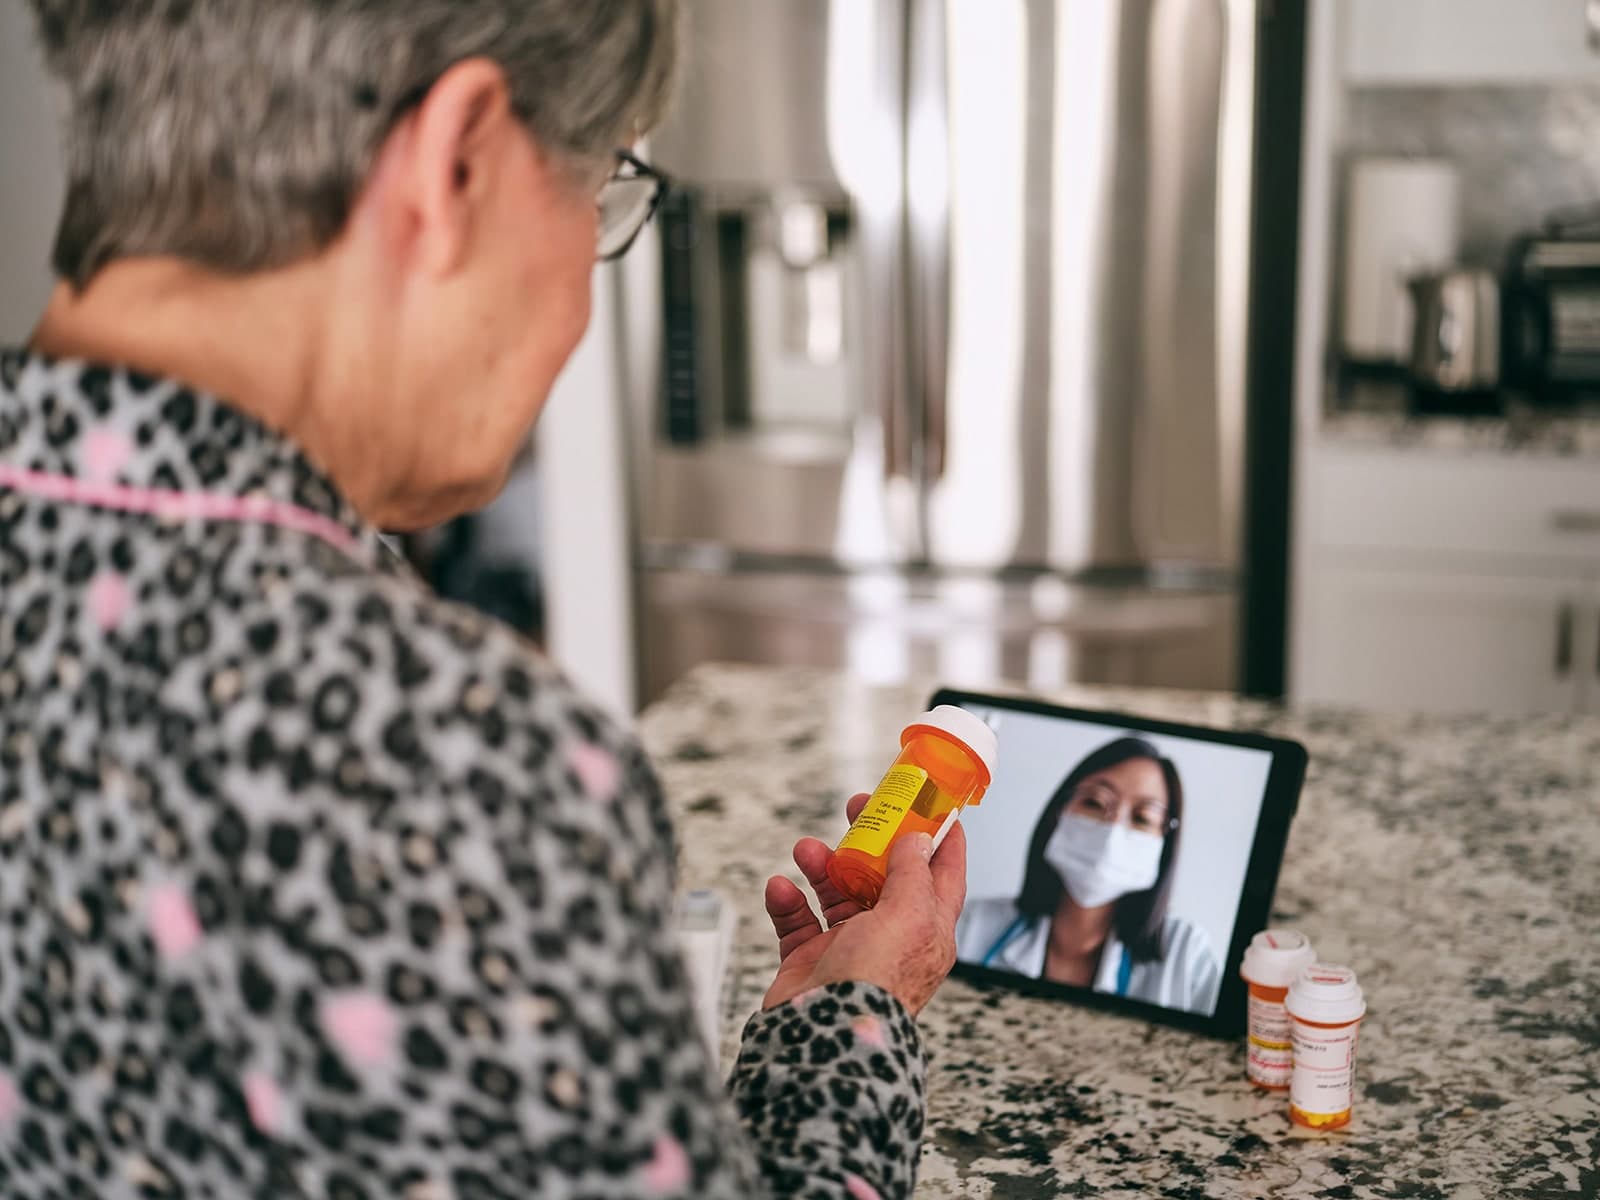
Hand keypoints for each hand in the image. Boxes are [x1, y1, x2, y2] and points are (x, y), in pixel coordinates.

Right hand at [761, 793, 966, 1015]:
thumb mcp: (908, 916)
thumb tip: (919, 840)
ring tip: (805, 850)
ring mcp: (849, 948)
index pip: (943, 875)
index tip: (933, 803)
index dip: (940, 838)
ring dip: (820, 867)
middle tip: (857, 808)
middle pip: (883, 876)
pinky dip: (787, 901)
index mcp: (927, 929)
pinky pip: (797, 921)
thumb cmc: (876, 983)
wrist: (824, 1035)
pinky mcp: (811, 961)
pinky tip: (780, 888)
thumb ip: (913, 874)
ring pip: (836, 893)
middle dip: (869, 839)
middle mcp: (890, 936)